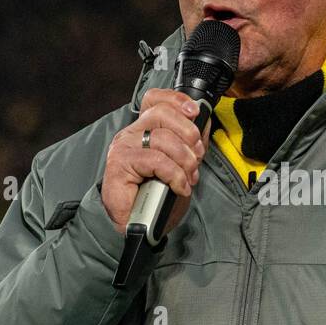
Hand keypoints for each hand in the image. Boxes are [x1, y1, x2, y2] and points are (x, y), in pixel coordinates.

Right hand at [101, 89, 211, 235]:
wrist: (138, 225)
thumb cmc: (157, 196)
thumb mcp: (182, 165)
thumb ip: (191, 143)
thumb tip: (205, 121)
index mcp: (144, 129)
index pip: (155, 99)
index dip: (176, 100)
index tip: (194, 111)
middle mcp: (131, 134)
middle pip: (162, 113)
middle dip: (189, 134)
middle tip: (197, 157)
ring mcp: (124, 148)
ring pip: (163, 138)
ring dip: (185, 161)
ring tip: (189, 179)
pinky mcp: (120, 164)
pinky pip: (157, 160)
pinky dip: (175, 175)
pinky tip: (179, 187)